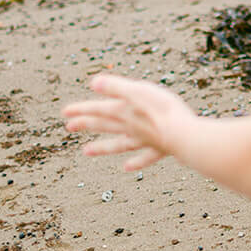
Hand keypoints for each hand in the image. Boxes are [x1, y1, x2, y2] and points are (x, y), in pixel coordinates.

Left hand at [63, 75, 194, 170]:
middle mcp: (131, 128)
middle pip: (105, 126)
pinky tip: (127, 167)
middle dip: (87, 125)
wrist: (185, 136)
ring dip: (102, 147)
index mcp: (125, 112)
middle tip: (69, 127)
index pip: (99, 109)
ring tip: (86, 151)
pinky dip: (136, 162)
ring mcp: (145, 140)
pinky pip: (145, 157)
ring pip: (119, 144)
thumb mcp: (139, 91)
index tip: (65, 113)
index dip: (82, 109)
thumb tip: (93, 82)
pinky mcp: (162, 148)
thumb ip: (116, 87)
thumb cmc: (164, 111)